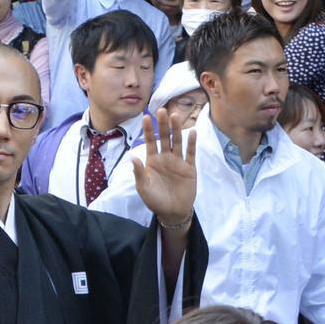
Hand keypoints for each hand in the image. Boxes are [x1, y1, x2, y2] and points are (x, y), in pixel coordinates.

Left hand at [133, 109, 196, 225]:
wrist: (172, 213)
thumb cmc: (155, 201)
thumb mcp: (143, 188)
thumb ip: (139, 172)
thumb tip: (132, 157)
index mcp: (153, 161)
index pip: (150, 142)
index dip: (148, 130)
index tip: (146, 117)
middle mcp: (165, 158)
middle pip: (165, 138)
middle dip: (163, 125)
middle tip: (162, 110)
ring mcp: (178, 162)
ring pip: (177, 142)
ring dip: (177, 130)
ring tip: (175, 117)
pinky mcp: (189, 168)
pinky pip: (191, 153)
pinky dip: (192, 143)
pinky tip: (192, 132)